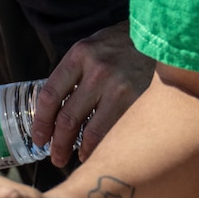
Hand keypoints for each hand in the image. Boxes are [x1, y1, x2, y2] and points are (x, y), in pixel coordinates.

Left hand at [31, 22, 154, 164]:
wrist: (159, 38)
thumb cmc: (120, 46)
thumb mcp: (91, 49)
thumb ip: (73, 75)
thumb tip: (52, 113)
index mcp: (79, 55)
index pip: (50, 94)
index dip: (41, 121)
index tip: (39, 137)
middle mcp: (98, 70)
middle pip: (68, 117)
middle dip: (58, 143)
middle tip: (55, 157)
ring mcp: (120, 87)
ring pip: (91, 131)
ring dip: (79, 151)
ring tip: (74, 159)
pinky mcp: (139, 101)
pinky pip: (114, 131)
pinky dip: (102, 146)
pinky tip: (98, 152)